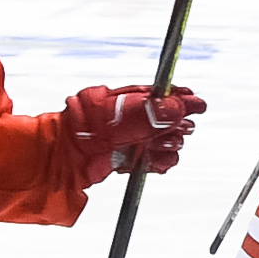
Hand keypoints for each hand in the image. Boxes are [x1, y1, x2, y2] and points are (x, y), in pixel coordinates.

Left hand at [59, 83, 204, 185]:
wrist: (62, 161)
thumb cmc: (79, 131)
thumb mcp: (118, 116)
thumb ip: (149, 113)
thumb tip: (177, 107)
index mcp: (125, 99)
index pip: (161, 96)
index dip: (180, 99)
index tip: (196, 104)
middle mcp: (129, 118)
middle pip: (166, 119)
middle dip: (175, 126)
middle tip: (179, 130)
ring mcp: (130, 139)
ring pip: (163, 140)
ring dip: (168, 146)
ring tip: (162, 148)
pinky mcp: (129, 159)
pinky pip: (154, 159)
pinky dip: (160, 161)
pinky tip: (158, 161)